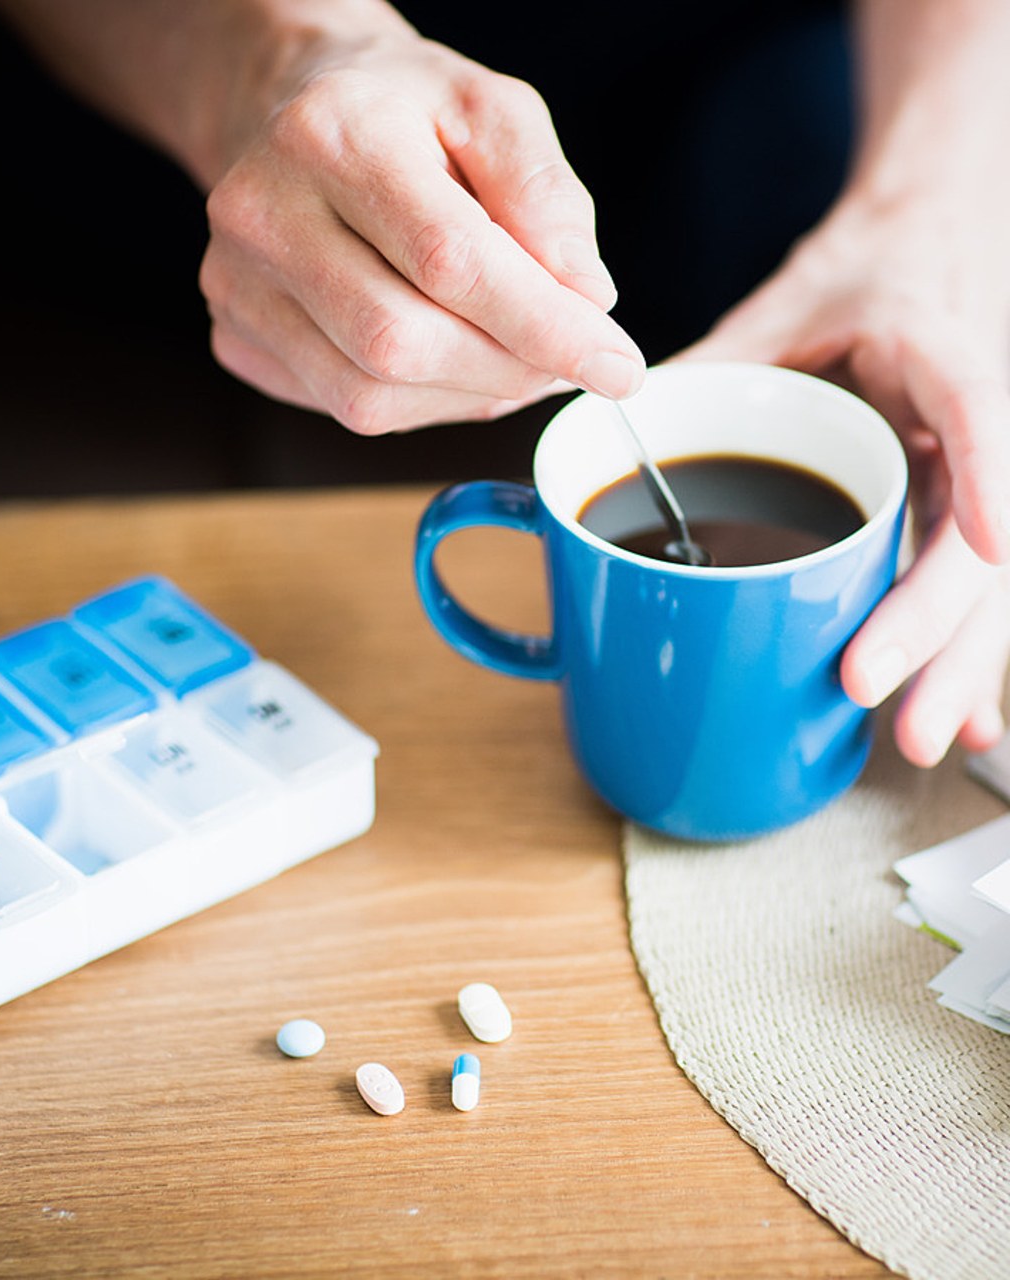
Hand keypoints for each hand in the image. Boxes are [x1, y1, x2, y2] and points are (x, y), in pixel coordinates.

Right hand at [199, 30, 643, 433]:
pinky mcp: (237, 336)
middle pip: (403, 344)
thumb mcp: (491, 110)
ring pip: (371, 396)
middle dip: (508, 370)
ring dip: (468, 395)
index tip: (617, 364)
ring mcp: (237, 285)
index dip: (544, 328)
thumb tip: (584, 300)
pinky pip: (346, 406)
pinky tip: (449, 359)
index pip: (451, 261)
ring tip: (513, 358)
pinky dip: (421, 402)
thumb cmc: (399, 112)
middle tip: (566, 361)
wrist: (287, 109)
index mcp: (334, 136)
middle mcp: (265, 214)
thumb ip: (546, 195)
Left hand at [679, 201, 1009, 764]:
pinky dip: (961, 655)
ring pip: (979, 581)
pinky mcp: (955, 509)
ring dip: (955, 664)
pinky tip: (964, 725)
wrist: (922, 246)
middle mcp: (969, 425)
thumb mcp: (778, 309)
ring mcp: (971, 475)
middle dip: (932, 624)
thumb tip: (611, 421)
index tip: (986, 543)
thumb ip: (712, 362)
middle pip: (974, 534)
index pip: (978, 407)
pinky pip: (963, 589)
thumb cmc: (856, 276)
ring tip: (917, 740)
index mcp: (936, 352)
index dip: (986, 475)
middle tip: (869, 689)